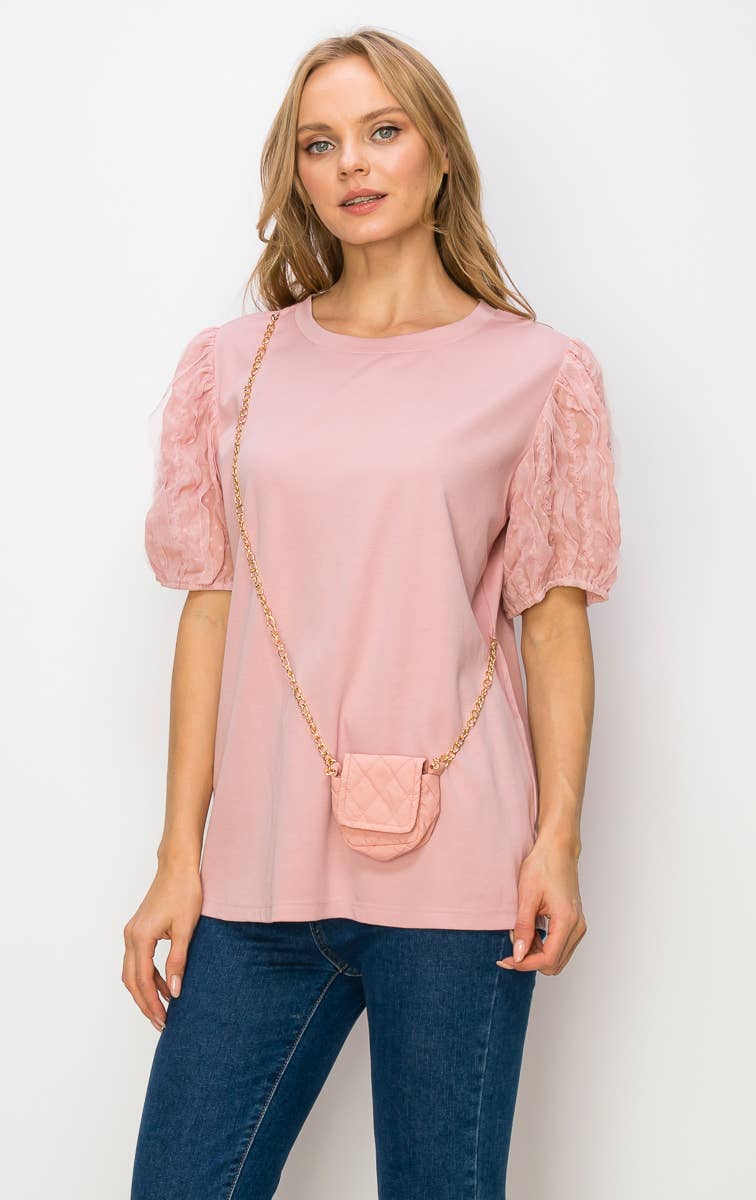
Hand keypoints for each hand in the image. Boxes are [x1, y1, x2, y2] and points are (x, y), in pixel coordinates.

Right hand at [122, 864, 202, 1030]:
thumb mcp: (186, 929)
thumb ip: (178, 961)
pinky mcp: (139, 928)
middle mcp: (131, 936)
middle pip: (131, 980)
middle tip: (161, 1023)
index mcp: (140, 937)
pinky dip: (148, 976)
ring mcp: (132, 931)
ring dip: (145, 991)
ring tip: (163, 1009)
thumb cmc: (185, 891)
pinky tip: (165, 985)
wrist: (178, 866)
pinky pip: (138, 960)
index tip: (163, 1021)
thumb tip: (175, 991)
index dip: (152, 1003)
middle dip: (145, 1004)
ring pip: (132, 971)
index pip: (141, 981)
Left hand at [496, 834, 586, 974]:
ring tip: (520, 936)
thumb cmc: (543, 866)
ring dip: (537, 954)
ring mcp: (578, 925)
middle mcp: (577, 926)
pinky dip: (543, 946)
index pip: (548, 959)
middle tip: (511, 948)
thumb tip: (518, 954)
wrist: (557, 849)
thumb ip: (523, 928)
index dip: (525, 964)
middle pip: (554, 964)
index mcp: (567, 920)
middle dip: (531, 961)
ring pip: (558, 957)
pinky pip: (560, 946)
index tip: (506, 959)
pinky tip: (530, 932)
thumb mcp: (527, 896)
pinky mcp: (574, 922)